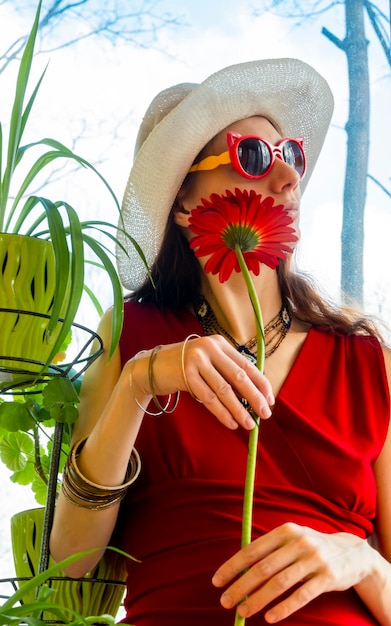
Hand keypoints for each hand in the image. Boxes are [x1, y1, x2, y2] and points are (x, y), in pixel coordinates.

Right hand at [128, 334, 273, 429]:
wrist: (151, 366)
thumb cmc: (184, 366)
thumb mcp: (207, 361)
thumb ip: (227, 371)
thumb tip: (254, 394)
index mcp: (220, 343)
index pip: (247, 365)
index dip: (261, 383)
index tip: (270, 399)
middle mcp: (209, 348)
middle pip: (238, 377)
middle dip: (254, 398)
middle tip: (265, 414)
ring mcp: (197, 361)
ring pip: (224, 390)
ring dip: (239, 410)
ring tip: (249, 424)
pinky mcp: (185, 375)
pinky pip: (208, 398)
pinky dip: (222, 412)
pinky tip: (231, 422)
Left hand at [212, 522, 370, 621]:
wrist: (352, 553)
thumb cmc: (311, 547)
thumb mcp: (292, 540)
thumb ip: (269, 550)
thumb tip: (237, 571)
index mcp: (285, 531)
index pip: (252, 550)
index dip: (232, 567)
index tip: (217, 582)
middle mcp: (298, 542)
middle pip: (263, 568)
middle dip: (241, 586)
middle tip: (225, 601)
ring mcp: (314, 559)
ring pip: (280, 583)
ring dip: (258, 600)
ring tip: (242, 612)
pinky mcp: (327, 578)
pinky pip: (301, 596)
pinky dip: (284, 608)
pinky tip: (270, 618)